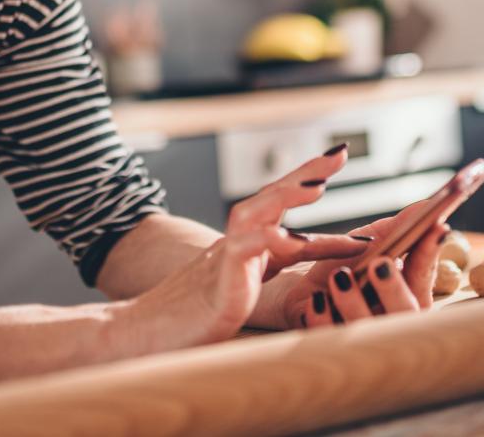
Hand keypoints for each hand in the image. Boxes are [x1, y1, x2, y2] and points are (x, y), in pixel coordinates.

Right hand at [117, 145, 367, 348]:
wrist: (144, 330)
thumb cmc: (197, 310)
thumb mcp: (252, 279)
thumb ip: (284, 259)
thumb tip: (322, 243)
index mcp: (247, 240)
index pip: (280, 200)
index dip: (308, 176)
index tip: (339, 154)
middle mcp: (236, 241)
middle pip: (271, 196)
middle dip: (305, 173)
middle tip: (339, 154)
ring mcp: (225, 258)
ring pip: (254, 215)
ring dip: (285, 196)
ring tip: (317, 186)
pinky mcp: (218, 283)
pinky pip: (239, 254)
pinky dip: (262, 242)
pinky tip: (284, 236)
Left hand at [278, 201, 448, 328]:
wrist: (302, 293)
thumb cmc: (344, 266)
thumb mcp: (370, 242)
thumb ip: (399, 227)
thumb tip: (429, 203)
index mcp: (409, 295)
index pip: (424, 276)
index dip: (429, 253)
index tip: (435, 227)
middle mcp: (393, 322)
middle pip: (405, 314)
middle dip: (393, 289)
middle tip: (379, 264)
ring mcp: (365, 341)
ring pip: (369, 330)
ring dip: (354, 301)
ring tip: (340, 277)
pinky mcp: (333, 351)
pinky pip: (330, 339)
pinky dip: (324, 318)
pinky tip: (317, 300)